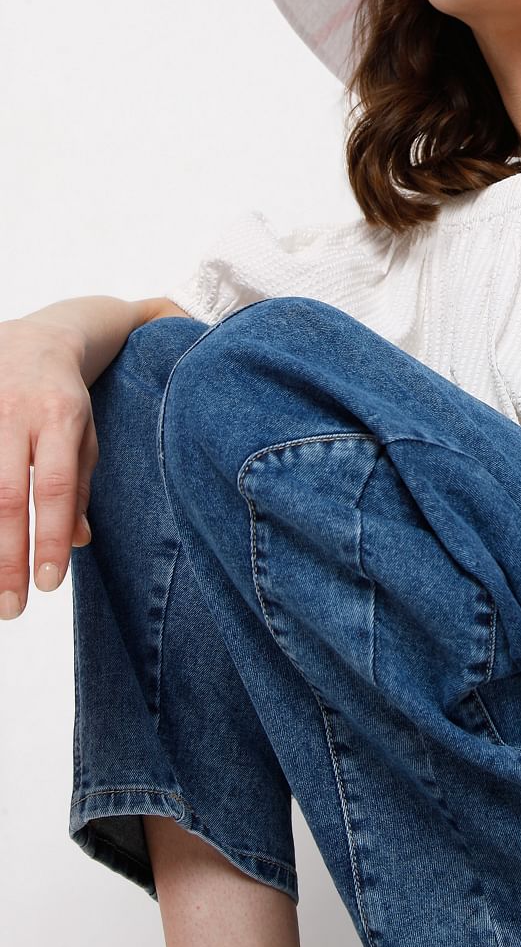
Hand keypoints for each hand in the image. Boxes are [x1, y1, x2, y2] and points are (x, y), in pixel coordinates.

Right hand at [0, 319, 96, 619]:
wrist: (30, 338)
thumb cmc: (64, 398)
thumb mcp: (86, 434)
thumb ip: (80, 486)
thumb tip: (78, 542)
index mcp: (60, 416)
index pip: (54, 487)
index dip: (49, 537)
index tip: (47, 584)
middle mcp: (14, 413)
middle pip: (6, 496)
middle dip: (6, 556)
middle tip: (11, 608)